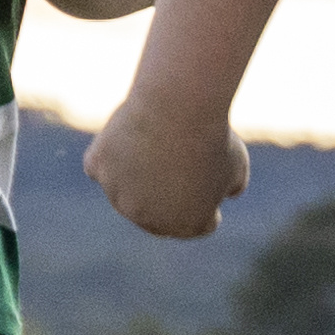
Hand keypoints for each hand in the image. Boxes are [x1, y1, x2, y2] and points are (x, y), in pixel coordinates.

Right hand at [91, 84, 246, 240]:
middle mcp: (147, 218)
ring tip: (156, 143)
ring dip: (136, 176)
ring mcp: (118, 195)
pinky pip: (99, 168)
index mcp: (187, 226)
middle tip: (178, 162)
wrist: (178, 108)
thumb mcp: (237, 162)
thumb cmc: (212, 135)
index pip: (197, 226)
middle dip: (167, 197)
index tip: (209, 176)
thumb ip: (232, 184)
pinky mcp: (98, 167)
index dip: (207, 203)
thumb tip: (228, 193)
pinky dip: (108, 157)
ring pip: (125, 192)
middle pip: (156, 215)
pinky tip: (123, 141)